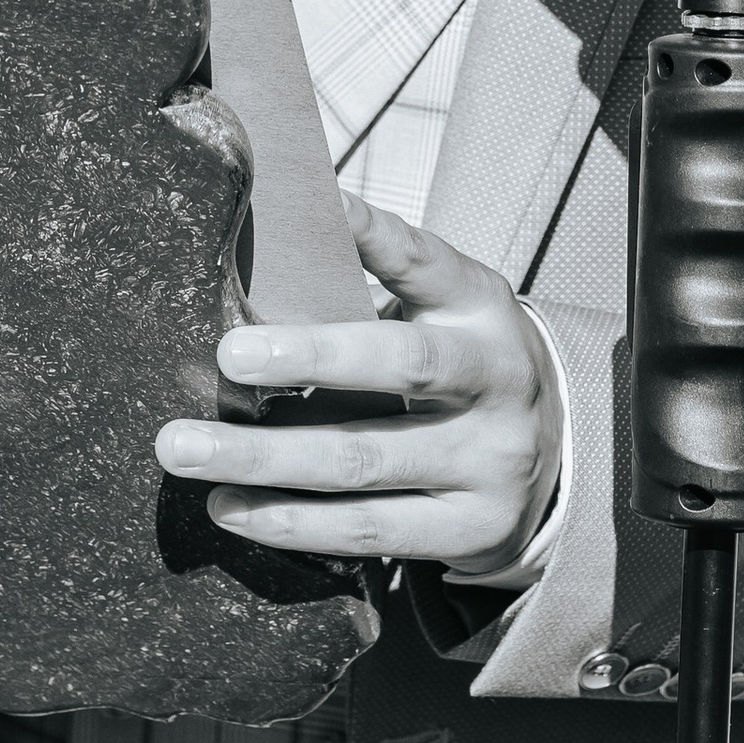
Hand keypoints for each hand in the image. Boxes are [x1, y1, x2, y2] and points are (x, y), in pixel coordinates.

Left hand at [154, 195, 563, 580]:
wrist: (557, 456)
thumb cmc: (461, 361)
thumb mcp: (441, 306)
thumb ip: (372, 276)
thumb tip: (272, 230)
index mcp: (481, 309)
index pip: (426, 262)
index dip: (373, 235)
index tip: (309, 210)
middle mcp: (496, 382)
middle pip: (402, 366)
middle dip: (310, 358)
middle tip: (226, 354)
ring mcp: (489, 464)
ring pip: (365, 462)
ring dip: (266, 459)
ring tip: (186, 449)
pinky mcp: (468, 532)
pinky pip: (367, 531)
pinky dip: (291, 523)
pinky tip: (231, 508)